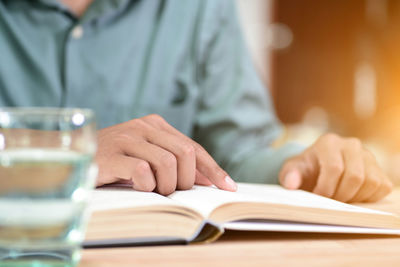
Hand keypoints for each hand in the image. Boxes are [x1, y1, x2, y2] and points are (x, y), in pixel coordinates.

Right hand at [95, 114, 236, 194]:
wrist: (73, 156)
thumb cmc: (116, 161)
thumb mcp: (148, 157)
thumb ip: (175, 162)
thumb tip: (206, 179)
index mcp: (157, 124)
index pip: (194, 148)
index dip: (213, 169)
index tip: (228, 188)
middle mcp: (144, 126)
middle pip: (185, 156)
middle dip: (185, 181)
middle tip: (172, 192)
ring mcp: (128, 138)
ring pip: (168, 164)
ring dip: (166, 186)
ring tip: (153, 190)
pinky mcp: (112, 154)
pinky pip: (143, 172)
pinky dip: (146, 186)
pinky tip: (137, 187)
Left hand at [279, 133, 392, 202]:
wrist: (317, 171)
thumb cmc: (305, 171)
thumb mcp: (293, 171)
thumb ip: (290, 176)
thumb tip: (291, 184)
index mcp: (329, 143)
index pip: (334, 168)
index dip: (326, 188)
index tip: (318, 198)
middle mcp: (351, 145)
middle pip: (355, 176)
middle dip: (341, 195)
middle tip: (329, 203)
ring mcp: (368, 156)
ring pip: (370, 182)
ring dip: (354, 198)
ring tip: (339, 200)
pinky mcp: (379, 169)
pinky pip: (381, 187)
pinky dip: (368, 198)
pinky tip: (352, 197)